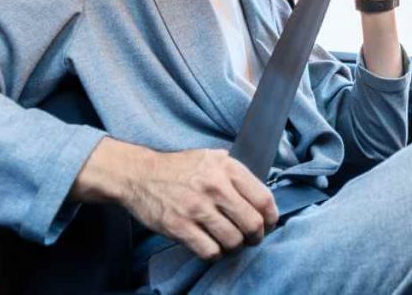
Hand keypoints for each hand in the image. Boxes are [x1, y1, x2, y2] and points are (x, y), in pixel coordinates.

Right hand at [74, 141, 278, 260]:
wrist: (139, 174)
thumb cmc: (179, 168)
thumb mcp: (211, 157)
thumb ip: (235, 171)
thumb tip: (259, 193)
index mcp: (226, 168)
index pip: (263, 199)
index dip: (271, 217)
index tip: (269, 223)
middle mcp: (215, 187)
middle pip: (252, 223)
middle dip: (257, 236)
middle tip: (252, 238)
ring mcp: (197, 208)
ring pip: (233, 240)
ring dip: (236, 247)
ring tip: (231, 243)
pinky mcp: (179, 227)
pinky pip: (210, 251)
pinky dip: (216, 254)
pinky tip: (213, 247)